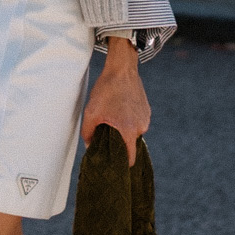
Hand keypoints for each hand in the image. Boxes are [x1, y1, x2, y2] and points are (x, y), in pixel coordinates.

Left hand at [81, 36, 149, 165]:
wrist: (122, 69)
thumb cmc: (106, 91)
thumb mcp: (91, 113)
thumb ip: (89, 133)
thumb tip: (90, 146)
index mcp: (128, 131)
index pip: (130, 158)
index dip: (122, 164)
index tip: (115, 164)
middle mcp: (141, 127)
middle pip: (130, 144)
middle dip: (119, 142)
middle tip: (107, 134)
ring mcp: (145, 118)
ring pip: (133, 132)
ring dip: (124, 130)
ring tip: (112, 117)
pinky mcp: (146, 110)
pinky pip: (137, 122)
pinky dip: (128, 120)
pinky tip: (119, 109)